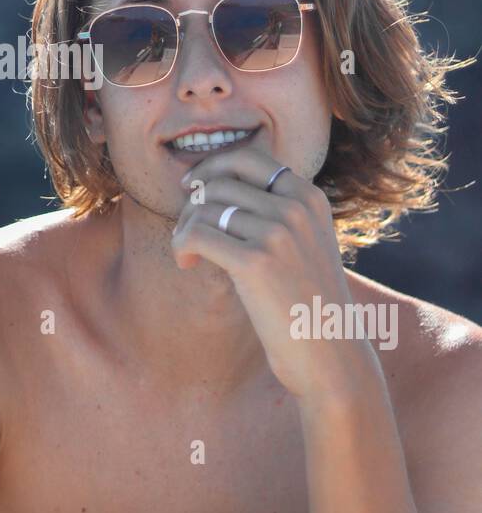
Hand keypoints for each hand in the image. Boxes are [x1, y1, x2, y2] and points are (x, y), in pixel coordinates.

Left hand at [172, 143, 380, 400]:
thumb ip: (275, 211)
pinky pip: (197, 235)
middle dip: (193, 203)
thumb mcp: (305, 243)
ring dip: (184, 228)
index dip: (212, 167)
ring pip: (205, 208)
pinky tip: (187, 264)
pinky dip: (182, 246)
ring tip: (188, 253)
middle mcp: (296, 208)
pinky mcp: (256, 262)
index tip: (193, 188)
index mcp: (309, 197)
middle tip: (188, 231)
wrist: (330, 354)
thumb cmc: (307, 302)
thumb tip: (212, 185)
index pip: (248, 158)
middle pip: (220, 181)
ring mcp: (278, 233)